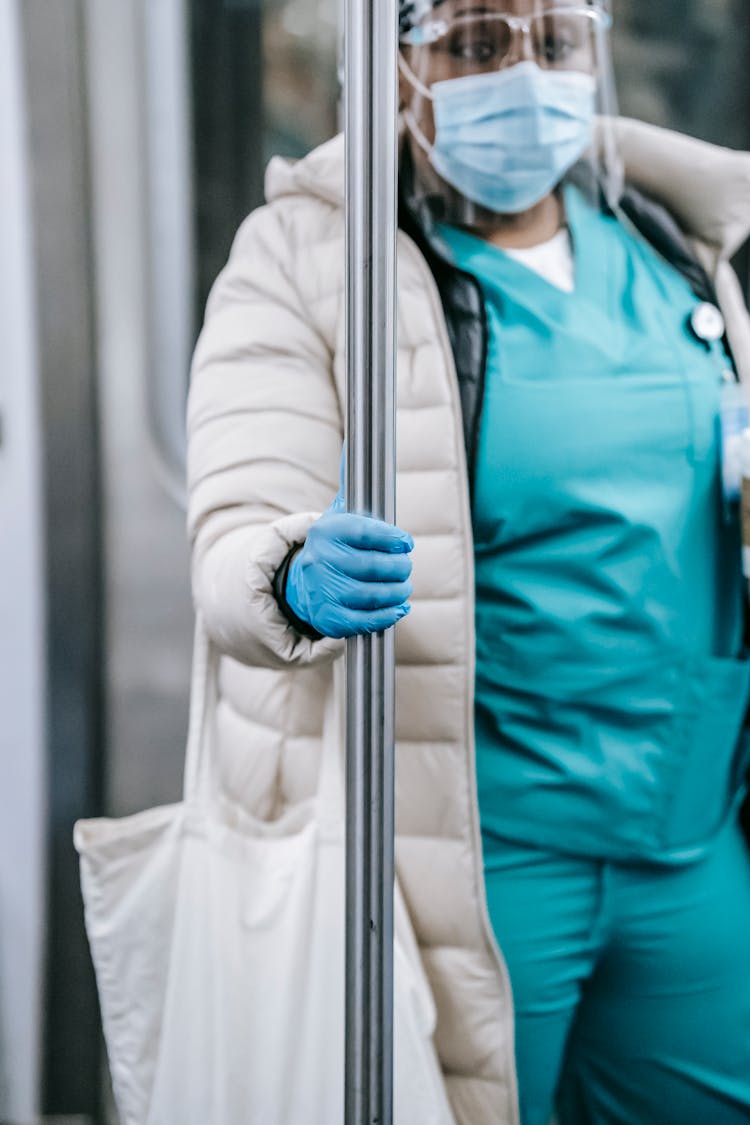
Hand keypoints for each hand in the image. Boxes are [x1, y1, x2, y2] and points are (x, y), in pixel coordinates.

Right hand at [285, 449, 412, 638]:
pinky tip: (398, 608)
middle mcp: (320, 560)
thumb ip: (353, 485)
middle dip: (398, 567)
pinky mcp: (327, 618)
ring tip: (404, 587)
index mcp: (326, 531)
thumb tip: (355, 440)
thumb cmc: (333, 546)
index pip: (363, 532)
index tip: (405, 542)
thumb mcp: (339, 514)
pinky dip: (386, 615)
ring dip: (396, 592)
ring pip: (369, 594)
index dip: (391, 539)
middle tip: (405, 567)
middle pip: (370, 566)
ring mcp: (322, 590)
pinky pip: (362, 620)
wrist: (302, 584)